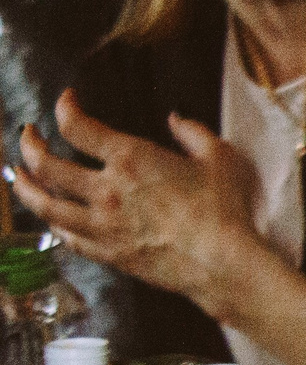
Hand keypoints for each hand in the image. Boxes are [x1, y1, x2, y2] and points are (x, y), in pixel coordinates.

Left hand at [10, 90, 276, 316]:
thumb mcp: (220, 158)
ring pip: (44, 204)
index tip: (66, 101)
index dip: (64, 108)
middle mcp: (105, 190)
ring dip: (25, 187)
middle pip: (45, 165)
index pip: (76, 126)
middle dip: (29, 145)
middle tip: (28, 136)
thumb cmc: (225, 211)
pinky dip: (54, 225)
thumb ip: (194, 133)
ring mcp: (102, 224)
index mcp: (130, 159)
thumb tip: (175, 120)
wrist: (222, 264)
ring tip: (20, 177)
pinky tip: (53, 220)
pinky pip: (67, 237)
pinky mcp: (108, 253)